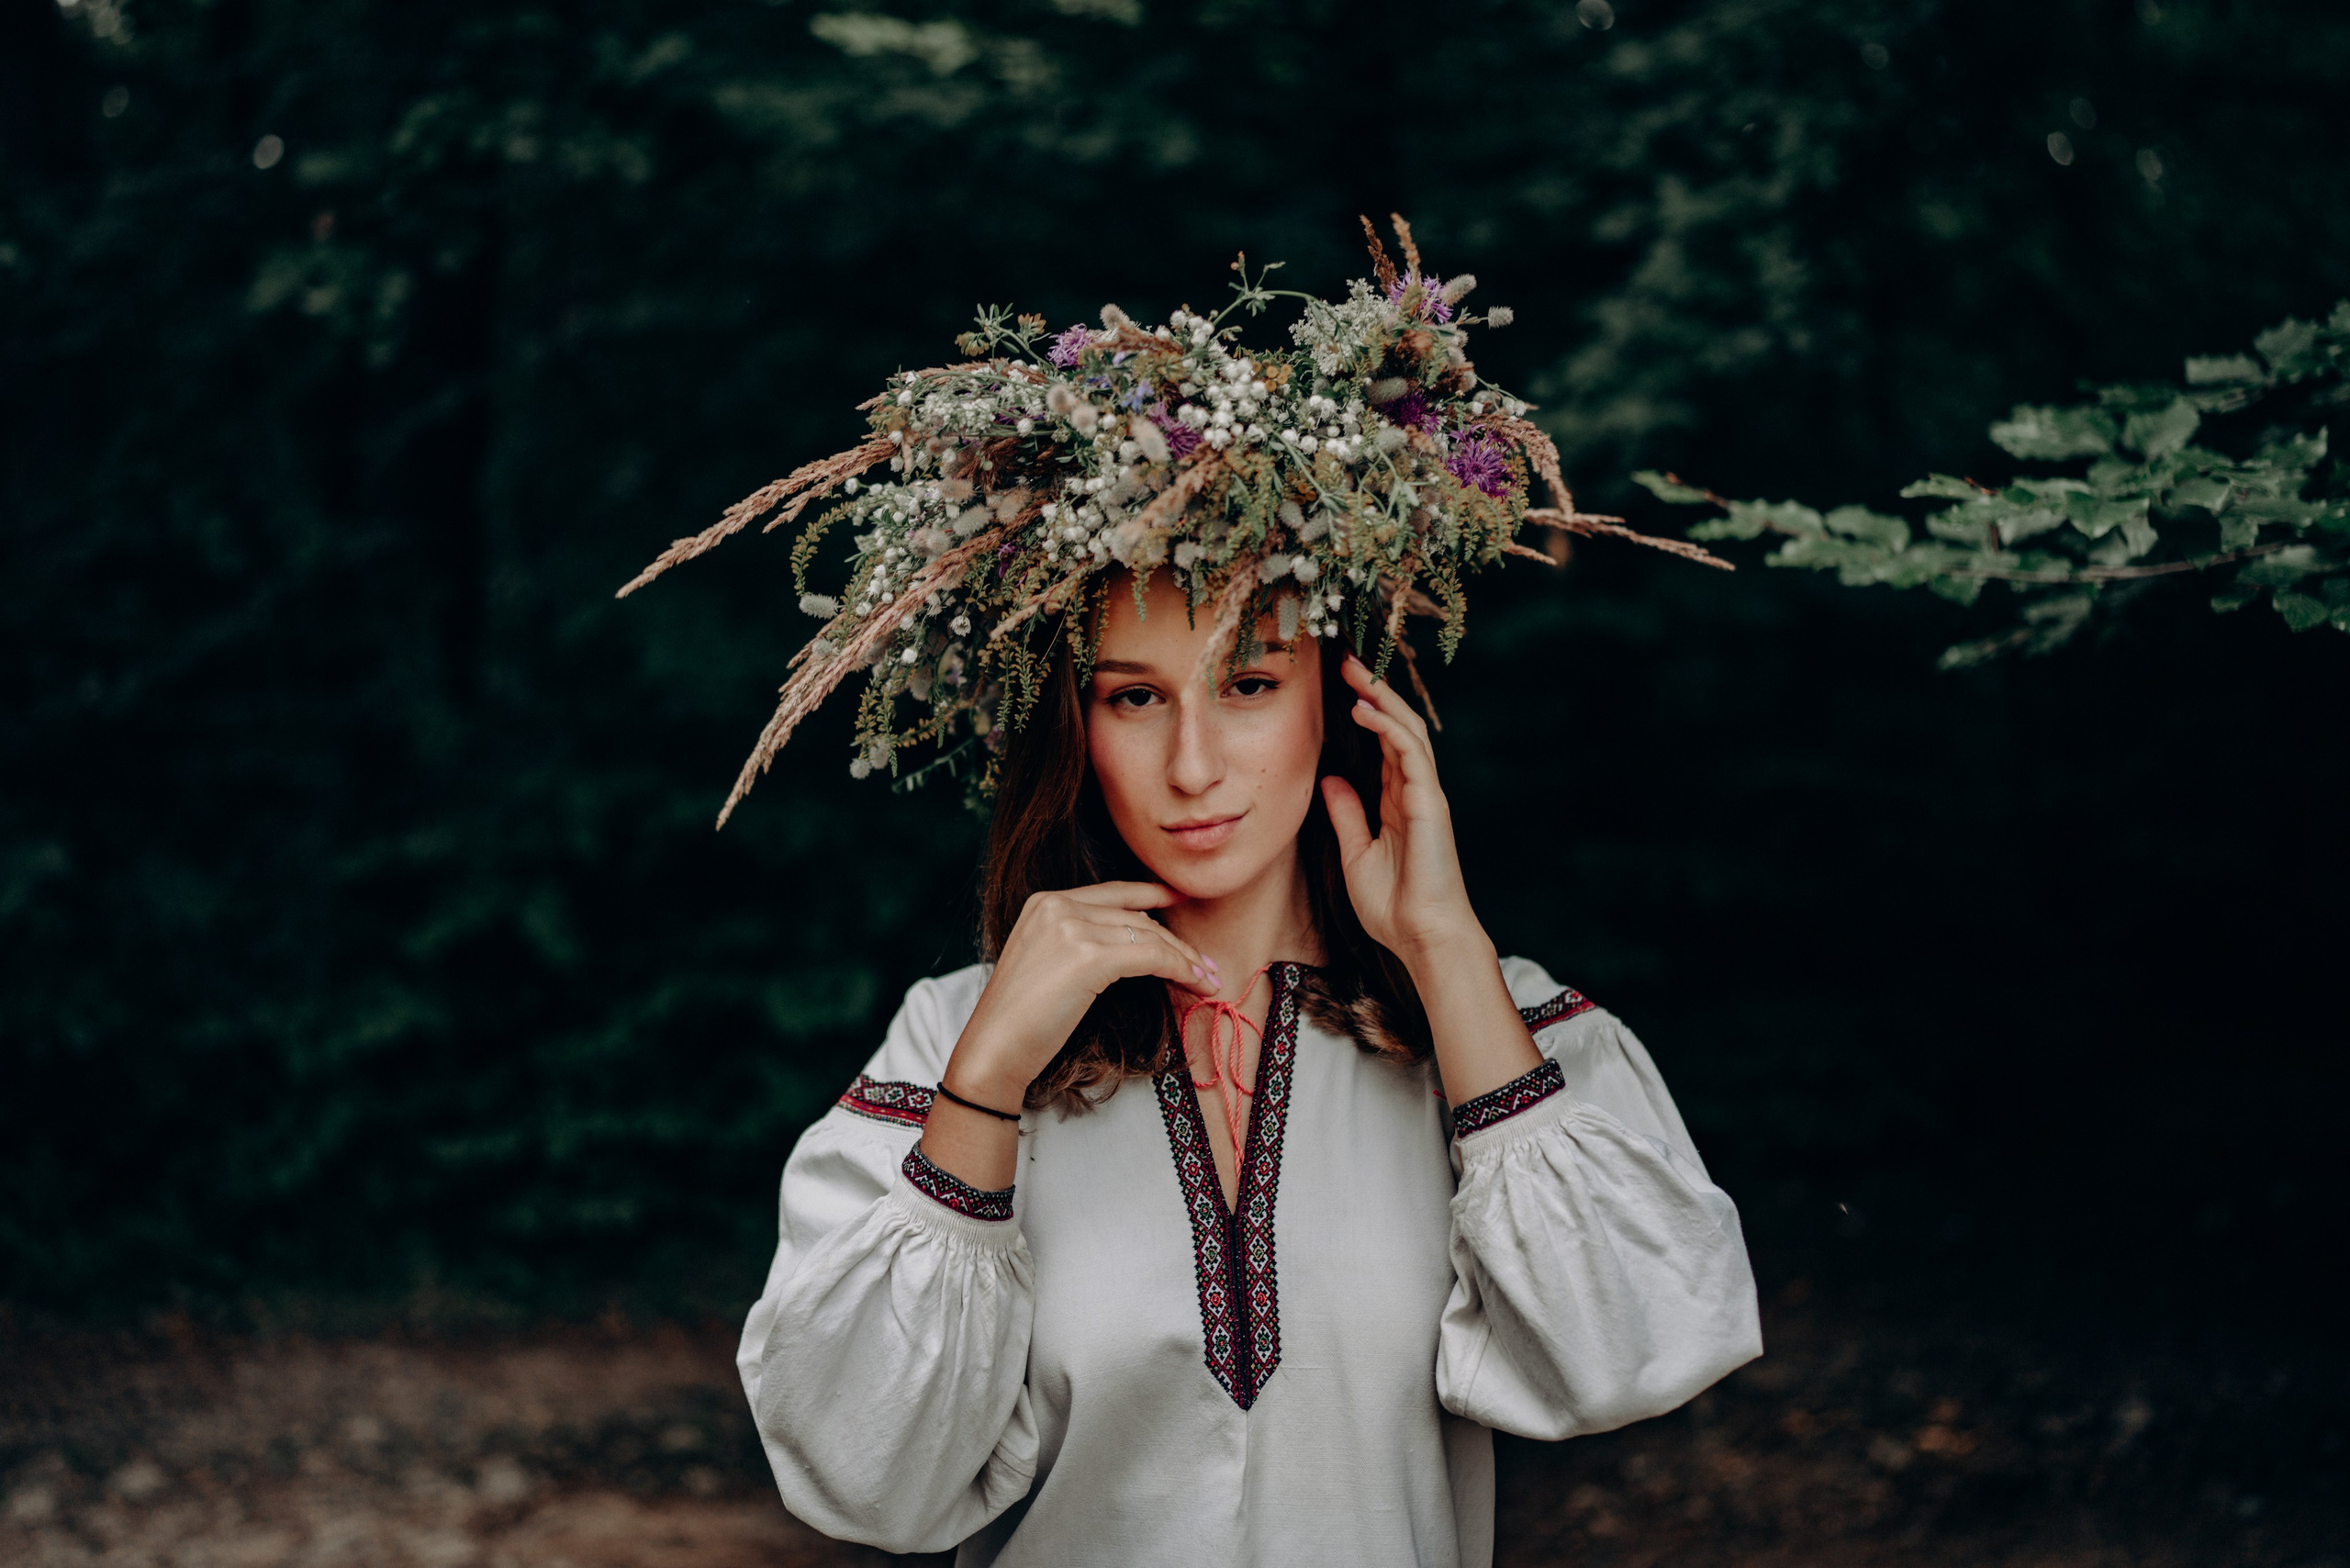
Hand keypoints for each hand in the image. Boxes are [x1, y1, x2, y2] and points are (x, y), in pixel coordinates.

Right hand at [945, 882, 1217, 1111]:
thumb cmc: (1019, 1021)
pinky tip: (1195, 983)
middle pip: (1135, 917)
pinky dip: (1178, 969)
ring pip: (1148, 936)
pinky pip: (1150, 957)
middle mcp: (1056, 905)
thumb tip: (1135, 943)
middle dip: (1176, 942)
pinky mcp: (1086, 956)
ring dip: (1184, 959)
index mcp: (1043, 902)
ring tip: (1207, 980)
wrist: (993, 1049)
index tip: (1179, 898)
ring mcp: (1069, 927)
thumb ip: (1079, 943)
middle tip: (1205, 964)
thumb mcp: (1046, 965)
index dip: (1150, 893)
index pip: (1112, 893)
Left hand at [1320, 655, 1483, 967]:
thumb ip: (1346, 814)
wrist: (1423, 937)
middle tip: (1346, 660)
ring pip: (1407, 731)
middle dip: (1373, 691)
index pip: (1383, 743)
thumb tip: (1331, 779)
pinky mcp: (1429, 803)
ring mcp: (1425, 795)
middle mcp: (1414, 792)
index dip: (1365, 711)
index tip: (1338, 684)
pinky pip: (1410, 754)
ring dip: (1381, 698)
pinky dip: (1388, 727)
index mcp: (1398, 802)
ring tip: (1355, 670)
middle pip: (1396, 727)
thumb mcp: (1355, 853)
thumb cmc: (1394, 906)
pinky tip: (1366, 709)